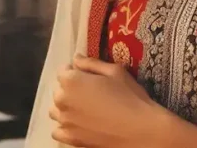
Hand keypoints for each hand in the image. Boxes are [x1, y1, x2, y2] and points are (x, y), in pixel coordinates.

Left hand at [49, 54, 168, 147]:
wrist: (140, 131)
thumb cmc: (130, 96)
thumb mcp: (115, 72)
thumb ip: (91, 63)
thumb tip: (76, 58)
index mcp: (72, 81)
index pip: (63, 71)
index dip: (76, 71)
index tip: (89, 76)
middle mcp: (62, 100)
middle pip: (59, 90)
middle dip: (71, 88)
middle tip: (91, 92)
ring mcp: (64, 122)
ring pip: (56, 110)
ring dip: (66, 107)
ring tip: (85, 108)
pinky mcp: (69, 139)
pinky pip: (58, 131)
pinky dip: (65, 126)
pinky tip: (79, 124)